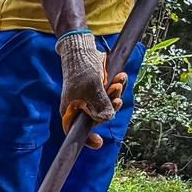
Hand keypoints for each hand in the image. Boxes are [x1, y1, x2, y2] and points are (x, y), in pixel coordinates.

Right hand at [57, 31, 126, 149]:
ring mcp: (89, 97)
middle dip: (110, 108)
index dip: (87, 138)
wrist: (81, 48)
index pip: (76, 130)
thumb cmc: (81, 69)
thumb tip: (108, 119)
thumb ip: (100, 105)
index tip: (99, 143)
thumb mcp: (92, 88)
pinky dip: (117, 86)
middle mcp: (79, 106)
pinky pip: (110, 92)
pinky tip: (120, 77)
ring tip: (119, 82)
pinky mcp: (97, 88)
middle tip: (117, 98)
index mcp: (71, 110)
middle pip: (97, 118)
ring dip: (116, 94)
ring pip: (106, 104)